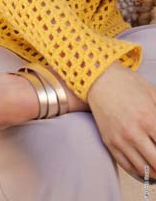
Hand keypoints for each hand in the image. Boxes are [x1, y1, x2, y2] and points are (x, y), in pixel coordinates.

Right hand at [87, 61, 155, 181]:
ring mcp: (120, 139)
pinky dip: (138, 171)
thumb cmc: (128, 83)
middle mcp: (134, 132)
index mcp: (148, 119)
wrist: (99, 79)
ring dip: (154, 171)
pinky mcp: (109, 141)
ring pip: (143, 168)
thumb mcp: (153, 93)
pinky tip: (145, 167)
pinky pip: (126, 165)